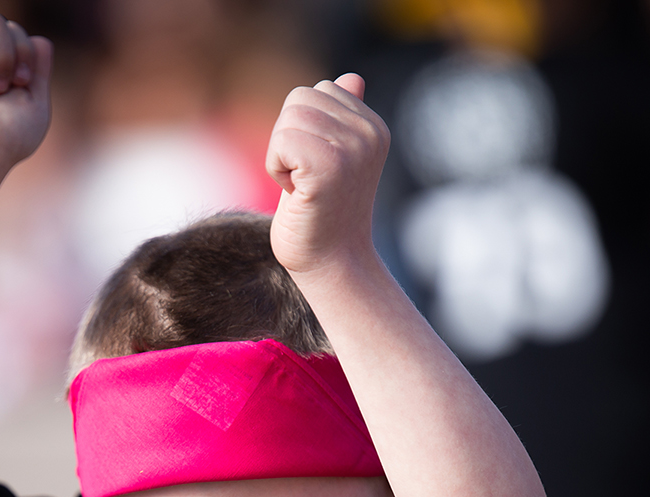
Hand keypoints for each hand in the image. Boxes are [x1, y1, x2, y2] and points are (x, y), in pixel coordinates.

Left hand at [266, 74, 389, 275]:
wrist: (332, 264)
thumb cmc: (323, 215)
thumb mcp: (333, 158)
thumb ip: (340, 117)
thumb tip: (350, 79)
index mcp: (373, 126)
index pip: (318, 90)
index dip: (302, 131)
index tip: (317, 170)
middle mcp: (369, 132)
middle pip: (299, 99)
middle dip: (288, 140)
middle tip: (306, 180)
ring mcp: (353, 148)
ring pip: (287, 119)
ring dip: (281, 156)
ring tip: (303, 187)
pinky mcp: (330, 165)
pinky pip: (280, 141)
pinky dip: (276, 168)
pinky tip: (296, 194)